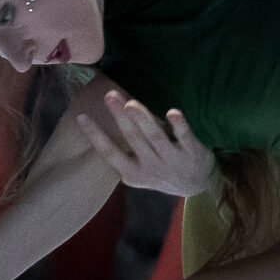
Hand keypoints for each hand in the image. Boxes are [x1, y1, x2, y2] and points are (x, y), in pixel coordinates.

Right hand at [76, 91, 214, 196]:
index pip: (110, 153)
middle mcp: (152, 167)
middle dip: (120, 117)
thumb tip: (100, 119)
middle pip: (132, 139)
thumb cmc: (160, 169)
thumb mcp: (138, 169)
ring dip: (143, 118)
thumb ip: (123, 151)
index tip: (82, 116)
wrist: (198, 185)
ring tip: (131, 103)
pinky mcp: (193, 153)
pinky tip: (172, 112)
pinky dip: (179, 125)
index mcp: (133, 172)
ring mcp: (173, 161)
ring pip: (155, 137)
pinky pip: (185, 137)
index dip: (95, 135)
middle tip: (109, 95)